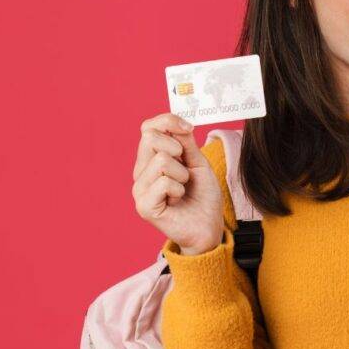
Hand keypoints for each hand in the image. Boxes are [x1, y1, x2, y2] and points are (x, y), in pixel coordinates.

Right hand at [132, 112, 224, 255]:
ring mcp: (140, 189)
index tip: (189, 128)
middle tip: (186, 168)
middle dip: (177, 148)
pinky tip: (177, 200)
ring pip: (161, 160)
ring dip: (182, 174)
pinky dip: (179, 189)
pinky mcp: (143, 206)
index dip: (168, 121)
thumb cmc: (203, 196)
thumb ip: (186, 143)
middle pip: (150, 137)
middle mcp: (141, 171)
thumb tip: (179, 124)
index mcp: (151, 158)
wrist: (208, 226)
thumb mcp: (198, 162)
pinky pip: (163, 182)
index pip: (148, 127)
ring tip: (183, 188)